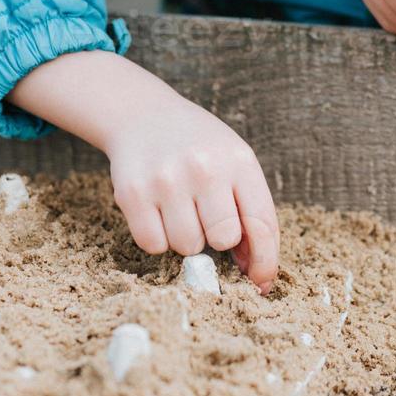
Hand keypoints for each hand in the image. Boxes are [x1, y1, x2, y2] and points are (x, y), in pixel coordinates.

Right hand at [103, 91, 279, 293]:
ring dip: (186, 239)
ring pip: (187, 246)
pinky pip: (153, 245)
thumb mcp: (234, 163)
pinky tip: (158, 211)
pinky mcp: (131, 193)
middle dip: (218, 239)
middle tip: (206, 217)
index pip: (262, 224)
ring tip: (181, 208)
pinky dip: (157, 238)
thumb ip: (251, 210)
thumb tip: (253, 269)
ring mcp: (166, 180)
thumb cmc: (199, 147)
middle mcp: (204, 167)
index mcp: (239, 160)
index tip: (260, 281)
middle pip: (223, 239)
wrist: (143, 115)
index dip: (264, 261)